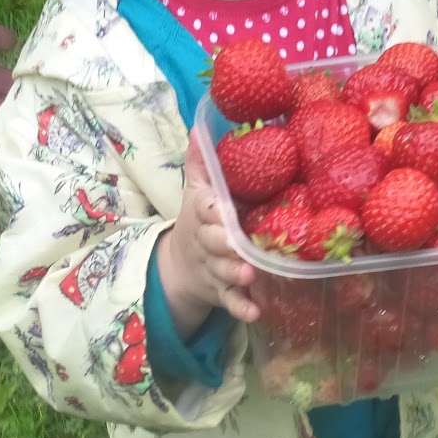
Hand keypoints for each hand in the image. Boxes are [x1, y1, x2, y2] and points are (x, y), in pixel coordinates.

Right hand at [156, 134, 259, 335]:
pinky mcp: (222, 292)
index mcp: (203, 214)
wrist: (181, 266)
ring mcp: (214, 269)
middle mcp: (207, 243)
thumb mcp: (197, 191)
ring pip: (224, 272)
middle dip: (224, 244)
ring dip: (235, 274)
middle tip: (238, 245)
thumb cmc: (201, 221)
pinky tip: (256, 312)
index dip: (211, 210)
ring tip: (250, 275)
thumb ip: (202, 163)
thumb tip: (199, 124)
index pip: (204, 209)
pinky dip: (242, 309)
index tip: (221, 209)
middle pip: (213, 243)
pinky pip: (232, 303)